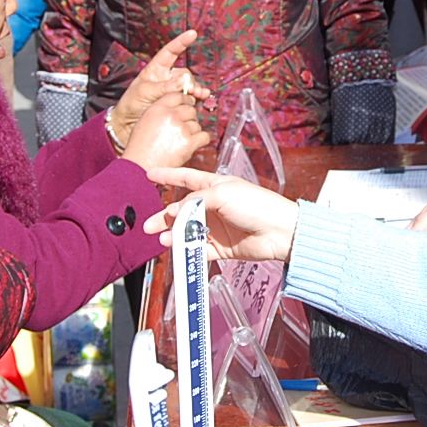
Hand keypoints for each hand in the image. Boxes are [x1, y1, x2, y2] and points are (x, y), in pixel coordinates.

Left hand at [111, 30, 209, 146]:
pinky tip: (202, 99)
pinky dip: (197, 99)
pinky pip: (191, 99)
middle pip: (184, 73)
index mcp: (156, 70)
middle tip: (190, 90)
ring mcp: (172, 92)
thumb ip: (165, 86)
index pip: (170, 52)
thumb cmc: (131, 105)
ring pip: (190, 86)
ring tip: (200, 95)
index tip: (192, 34)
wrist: (127, 126)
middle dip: (190, 80)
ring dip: (196, 89)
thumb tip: (185, 81)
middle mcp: (166, 78)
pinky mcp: (177, 104)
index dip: (181, 42)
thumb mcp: (144, 92)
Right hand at [120, 94, 210, 169]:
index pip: (179, 95)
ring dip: (193, 132)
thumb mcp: (144, 122)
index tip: (186, 106)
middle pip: (191, 109)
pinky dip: (200, 141)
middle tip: (182, 129)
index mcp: (158, 108)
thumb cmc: (139, 148)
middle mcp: (170, 115)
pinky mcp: (189, 142)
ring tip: (180, 142)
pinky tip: (192, 145)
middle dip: (189, 119)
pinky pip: (204, 137)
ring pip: (197, 124)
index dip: (185, 101)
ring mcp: (181, 128)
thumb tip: (175, 108)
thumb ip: (160, 112)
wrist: (139, 167)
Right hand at [144, 168, 298, 262]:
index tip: (150, 175)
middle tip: (148, 225)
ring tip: (165, 239)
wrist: (279, 232)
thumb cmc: (256, 205)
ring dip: (174, 235)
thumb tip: (174, 211)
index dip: (168, 176)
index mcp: (214, 187)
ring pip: (187, 232)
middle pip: (182, 211)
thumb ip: (194, 201)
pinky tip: (179, 251)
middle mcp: (213, 207)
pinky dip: (187, 251)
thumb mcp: (222, 194)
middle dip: (164, 217)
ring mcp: (216, 228)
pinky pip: (198, 250)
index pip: (186, 178)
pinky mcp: (220, 248)